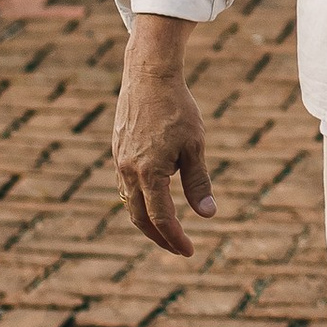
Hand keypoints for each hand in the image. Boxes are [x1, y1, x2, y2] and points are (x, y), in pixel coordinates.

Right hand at [112, 26, 220, 256]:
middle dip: (159, 237)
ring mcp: (119, 161)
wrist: (149, 75)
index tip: (188, 251)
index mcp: (149, 173)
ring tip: (167, 230)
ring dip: (148, 220)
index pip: (160, 218)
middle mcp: (128, 171)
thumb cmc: (178, 109)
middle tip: (178, 248)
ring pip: (130, 202)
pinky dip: (140, 200)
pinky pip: (126, 185)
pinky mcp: (118, 150)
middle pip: (140, 218)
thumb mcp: (195, 146)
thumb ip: (199, 182)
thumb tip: (208, 215)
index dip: (175, 238)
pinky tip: (154, 199)